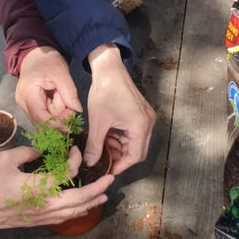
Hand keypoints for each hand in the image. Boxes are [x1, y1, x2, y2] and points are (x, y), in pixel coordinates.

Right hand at [0, 145, 113, 231]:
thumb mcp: (6, 159)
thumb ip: (28, 152)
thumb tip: (42, 152)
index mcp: (38, 186)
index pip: (67, 173)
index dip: (75, 160)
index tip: (75, 150)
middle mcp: (45, 203)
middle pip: (79, 198)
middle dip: (97, 189)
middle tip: (111, 180)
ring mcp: (43, 215)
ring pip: (74, 211)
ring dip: (91, 202)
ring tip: (104, 196)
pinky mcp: (39, 221)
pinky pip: (64, 218)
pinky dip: (78, 212)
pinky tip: (83, 208)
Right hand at [15, 46, 81, 125]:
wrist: (36, 56)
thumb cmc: (47, 61)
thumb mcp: (61, 73)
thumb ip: (69, 92)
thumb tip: (77, 110)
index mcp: (27, 93)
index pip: (40, 117)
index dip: (55, 125)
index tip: (69, 127)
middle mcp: (23, 102)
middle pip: (42, 121)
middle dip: (58, 118)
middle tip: (71, 106)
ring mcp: (25, 105)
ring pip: (45, 119)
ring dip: (58, 113)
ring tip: (61, 95)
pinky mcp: (30, 106)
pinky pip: (44, 115)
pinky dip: (54, 111)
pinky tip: (58, 99)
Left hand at [85, 44, 154, 175]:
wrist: (109, 69)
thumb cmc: (104, 92)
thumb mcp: (97, 122)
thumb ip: (95, 145)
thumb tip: (90, 162)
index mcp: (140, 126)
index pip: (135, 157)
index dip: (120, 166)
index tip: (108, 169)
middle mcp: (148, 123)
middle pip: (138, 151)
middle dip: (121, 157)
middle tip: (104, 158)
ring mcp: (146, 117)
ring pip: (136, 142)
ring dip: (121, 147)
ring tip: (103, 145)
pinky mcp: (142, 113)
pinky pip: (135, 132)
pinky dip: (123, 137)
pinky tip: (109, 135)